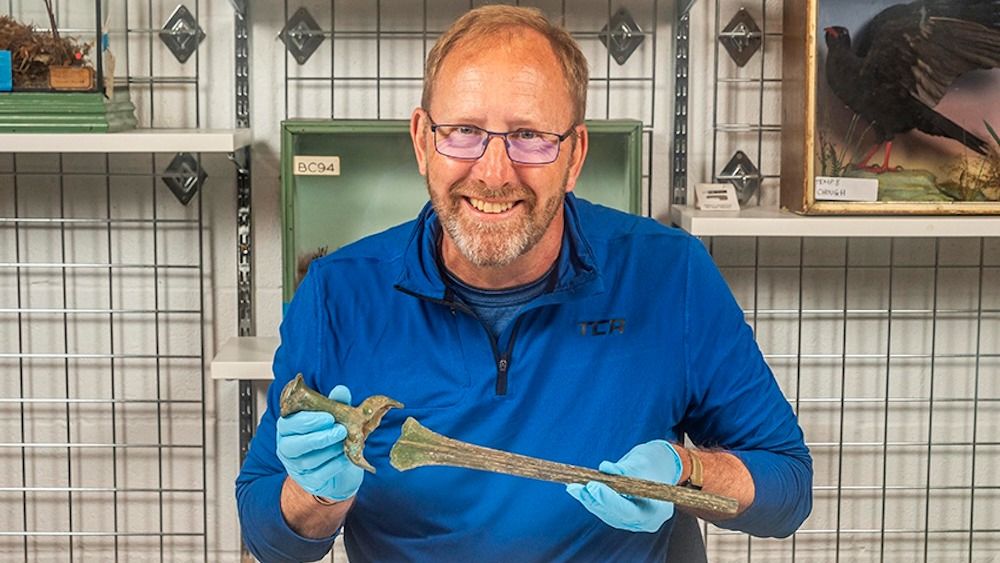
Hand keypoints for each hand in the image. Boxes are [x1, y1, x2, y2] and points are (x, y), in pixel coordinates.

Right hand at [276, 384, 363, 500]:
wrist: (340, 469)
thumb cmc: (332, 440)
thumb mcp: (335, 419)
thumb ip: (336, 404)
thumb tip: (340, 390)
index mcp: (289, 429)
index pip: (288, 424)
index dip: (307, 420)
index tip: (328, 416)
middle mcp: (288, 449)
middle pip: (292, 445)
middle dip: (317, 437)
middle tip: (340, 430)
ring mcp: (297, 468)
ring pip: (307, 461)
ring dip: (329, 450)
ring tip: (346, 441)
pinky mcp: (310, 482)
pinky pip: (320, 475)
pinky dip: (334, 465)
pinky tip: (345, 456)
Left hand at [566, 440, 682, 531]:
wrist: (656, 472)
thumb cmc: (651, 465)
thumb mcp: (641, 463)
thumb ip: (625, 468)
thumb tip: (606, 467)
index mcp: (657, 512)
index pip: (629, 511)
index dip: (609, 500)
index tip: (593, 487)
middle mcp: (645, 523)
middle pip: (614, 515)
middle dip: (594, 500)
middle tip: (575, 486)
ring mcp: (633, 523)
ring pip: (606, 514)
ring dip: (587, 500)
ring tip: (571, 487)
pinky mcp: (622, 519)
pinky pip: (604, 511)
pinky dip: (590, 500)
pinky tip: (575, 489)